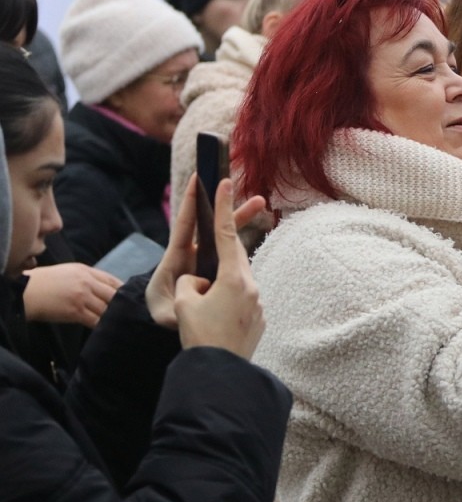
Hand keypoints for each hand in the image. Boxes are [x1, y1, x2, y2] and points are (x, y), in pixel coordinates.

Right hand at [23, 264, 121, 327]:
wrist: (27, 292)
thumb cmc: (46, 281)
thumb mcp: (70, 271)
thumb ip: (88, 277)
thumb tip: (104, 287)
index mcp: (87, 271)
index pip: (113, 280)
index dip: (124, 290)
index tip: (131, 298)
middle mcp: (87, 283)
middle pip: (114, 295)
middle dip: (122, 304)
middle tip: (130, 312)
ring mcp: (82, 297)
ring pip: (107, 309)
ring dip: (113, 316)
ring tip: (120, 322)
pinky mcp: (75, 312)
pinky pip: (95, 320)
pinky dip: (102, 325)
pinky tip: (106, 329)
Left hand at [146, 175, 266, 330]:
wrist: (172, 323)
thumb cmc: (162, 314)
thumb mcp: (163, 312)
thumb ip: (175, 302)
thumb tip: (192, 285)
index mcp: (177, 258)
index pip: (185, 225)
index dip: (190, 202)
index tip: (198, 178)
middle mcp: (193, 255)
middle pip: (211, 226)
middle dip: (229, 209)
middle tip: (246, 192)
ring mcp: (205, 262)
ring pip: (224, 238)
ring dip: (240, 221)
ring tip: (260, 204)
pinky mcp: (216, 271)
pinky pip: (229, 255)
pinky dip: (241, 246)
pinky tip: (257, 240)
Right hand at [171, 178, 267, 358]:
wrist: (220, 372)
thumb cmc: (199, 336)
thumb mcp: (183, 303)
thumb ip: (190, 282)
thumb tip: (201, 280)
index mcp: (233, 277)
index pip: (226, 234)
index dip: (222, 206)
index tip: (224, 181)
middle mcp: (251, 286)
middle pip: (234, 260)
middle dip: (218, 258)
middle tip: (205, 270)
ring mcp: (258, 303)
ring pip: (237, 283)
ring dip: (220, 287)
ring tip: (203, 312)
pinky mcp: (259, 318)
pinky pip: (241, 302)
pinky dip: (226, 305)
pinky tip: (215, 324)